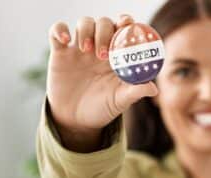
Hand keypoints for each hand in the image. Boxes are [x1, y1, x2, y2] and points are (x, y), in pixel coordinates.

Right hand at [46, 14, 158, 150]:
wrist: (76, 121)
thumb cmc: (102, 109)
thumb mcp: (120, 102)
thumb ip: (135, 92)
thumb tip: (154, 89)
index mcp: (117, 55)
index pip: (123, 30)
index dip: (126, 22)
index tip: (127, 25)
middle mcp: (99, 47)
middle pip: (104, 23)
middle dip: (105, 31)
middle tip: (102, 54)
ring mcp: (79, 48)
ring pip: (83, 23)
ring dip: (86, 30)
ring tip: (86, 50)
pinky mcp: (60, 52)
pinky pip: (57, 31)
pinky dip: (60, 29)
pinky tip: (65, 40)